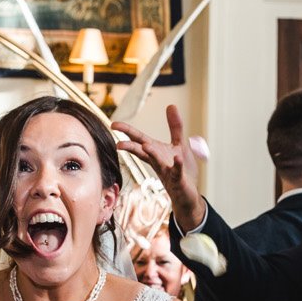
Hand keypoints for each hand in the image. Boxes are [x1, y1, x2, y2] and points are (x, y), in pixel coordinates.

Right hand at [111, 105, 205, 230]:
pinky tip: (177, 158)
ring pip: (157, 162)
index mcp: (156, 152)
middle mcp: (158, 161)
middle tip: (118, 144)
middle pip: (142, 152)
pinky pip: (177, 172)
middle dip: (130, 147)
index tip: (114, 125)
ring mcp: (167, 171)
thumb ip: (175, 126)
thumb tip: (170, 105)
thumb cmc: (181, 170)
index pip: (139, 140)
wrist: (187, 195)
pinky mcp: (178, 180)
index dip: (127, 132)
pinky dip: (177, 165)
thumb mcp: (179, 144)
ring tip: (146, 146)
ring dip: (152, 154)